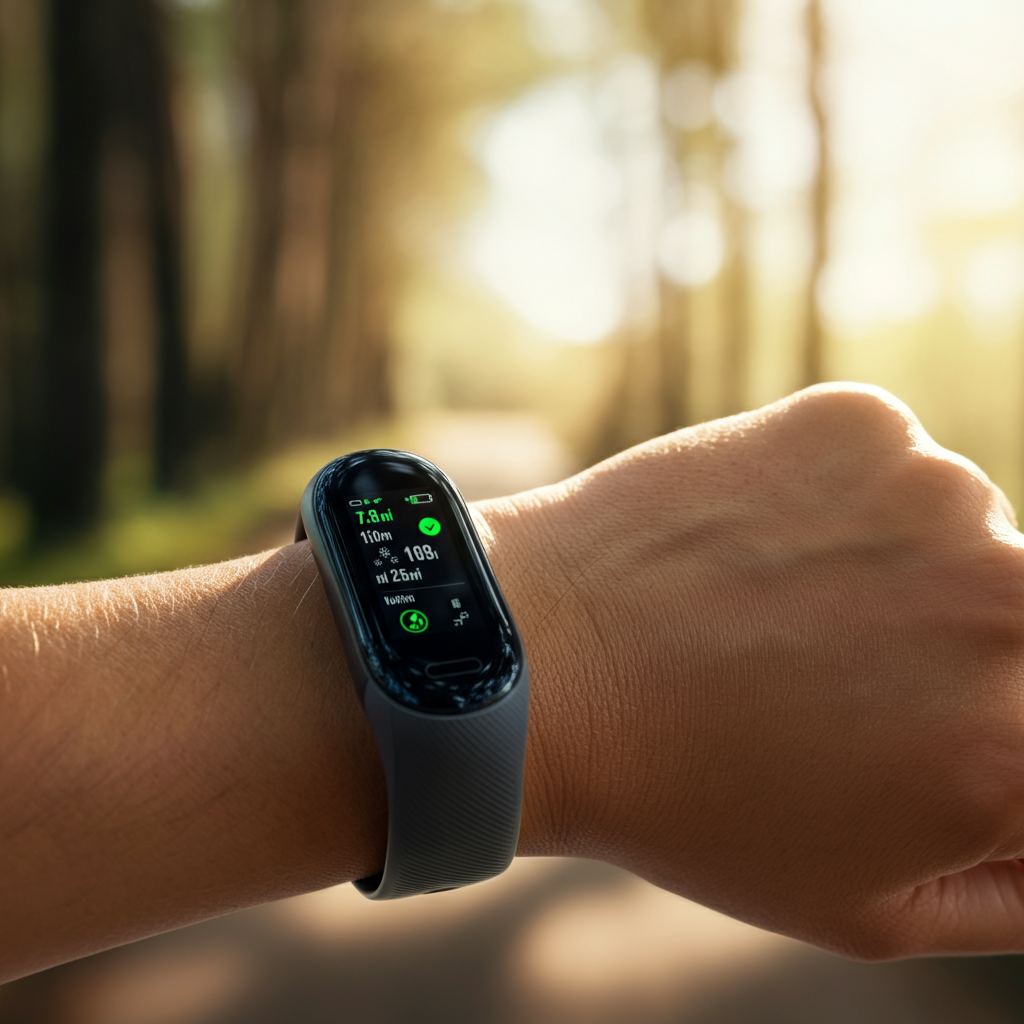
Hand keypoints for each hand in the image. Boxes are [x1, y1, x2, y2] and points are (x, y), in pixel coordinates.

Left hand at [485, 383, 1023, 959]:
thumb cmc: (693, 801)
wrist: (546, 664)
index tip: (893, 725)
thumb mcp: (868, 908)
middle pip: (1019, 625)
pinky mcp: (861, 423)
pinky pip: (887, 467)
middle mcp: (1014, 606)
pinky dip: (839, 502)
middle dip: (946, 656)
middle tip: (830, 672)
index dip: (964, 733)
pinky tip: (758, 546)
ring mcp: (940, 496)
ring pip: (959, 537)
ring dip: (897, 572)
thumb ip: (1011, 889)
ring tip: (777, 611)